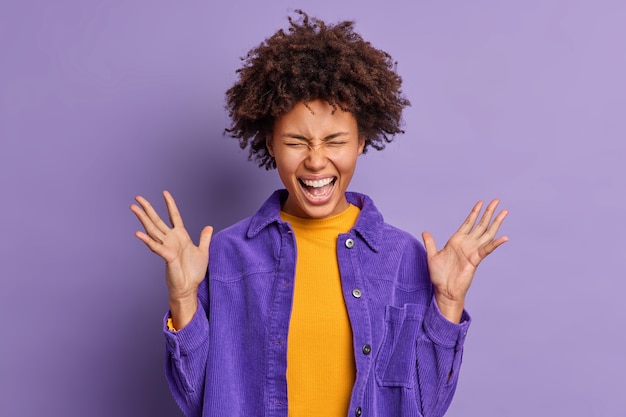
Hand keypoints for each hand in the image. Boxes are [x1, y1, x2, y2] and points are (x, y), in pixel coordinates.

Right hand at [130, 191, 212, 327]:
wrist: (190, 287)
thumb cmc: (194, 272)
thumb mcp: (203, 251)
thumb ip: (204, 238)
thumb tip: (209, 227)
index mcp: (181, 236)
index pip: (174, 216)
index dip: (170, 204)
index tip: (165, 192)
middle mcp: (171, 239)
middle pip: (157, 220)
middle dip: (148, 209)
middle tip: (137, 198)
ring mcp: (167, 247)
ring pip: (152, 229)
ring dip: (143, 219)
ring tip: (133, 208)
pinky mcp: (166, 256)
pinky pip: (155, 246)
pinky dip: (147, 240)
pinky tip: (138, 233)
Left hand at [422, 199, 507, 322]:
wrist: (444, 290)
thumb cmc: (439, 275)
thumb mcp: (432, 256)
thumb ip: (430, 243)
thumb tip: (425, 232)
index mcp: (457, 240)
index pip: (468, 223)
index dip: (474, 212)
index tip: (480, 202)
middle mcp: (467, 244)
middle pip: (481, 225)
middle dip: (488, 213)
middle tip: (497, 201)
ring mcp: (473, 251)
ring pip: (487, 233)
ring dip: (496, 223)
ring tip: (504, 212)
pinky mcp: (475, 260)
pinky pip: (487, 250)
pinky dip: (495, 244)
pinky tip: (504, 237)